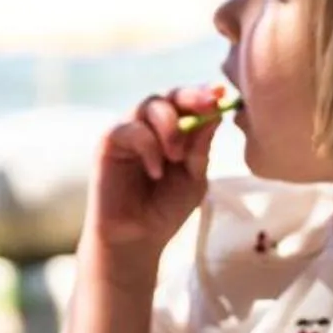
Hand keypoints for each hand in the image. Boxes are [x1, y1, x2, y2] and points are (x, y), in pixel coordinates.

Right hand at [87, 84, 224, 275]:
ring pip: (150, 105)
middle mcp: (152, 125)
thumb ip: (201, 149)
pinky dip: (148, 145)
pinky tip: (155, 172)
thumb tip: (215, 114)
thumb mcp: (194, 179)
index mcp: (176, 131)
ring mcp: (130, 131)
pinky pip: (131, 129)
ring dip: (170, 125)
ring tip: (177, 156)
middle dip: (191, 96)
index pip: (190, 102)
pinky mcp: (109, 142)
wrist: (136, 238)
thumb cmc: (165, 209)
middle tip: (208, 104)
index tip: (222, 95)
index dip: (205, 94)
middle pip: (170, 95)